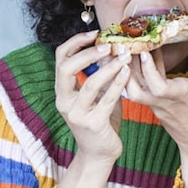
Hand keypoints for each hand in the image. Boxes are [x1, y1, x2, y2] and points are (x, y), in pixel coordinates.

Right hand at [54, 30, 130, 164]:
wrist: (99, 154)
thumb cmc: (100, 120)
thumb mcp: (96, 95)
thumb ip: (99, 75)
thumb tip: (111, 49)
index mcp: (62, 91)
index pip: (60, 59)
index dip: (75, 42)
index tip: (95, 33)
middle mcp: (64, 102)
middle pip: (66, 68)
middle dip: (88, 53)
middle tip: (108, 45)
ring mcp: (76, 114)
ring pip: (89, 84)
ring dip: (108, 67)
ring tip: (124, 56)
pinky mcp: (92, 124)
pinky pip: (106, 99)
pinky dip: (117, 83)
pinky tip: (127, 72)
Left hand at [126, 23, 187, 187]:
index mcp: (181, 96)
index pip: (159, 86)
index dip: (149, 69)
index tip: (145, 52)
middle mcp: (163, 102)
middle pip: (135, 90)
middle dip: (126, 67)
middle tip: (124, 42)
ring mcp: (154, 106)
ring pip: (131, 91)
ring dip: (126, 70)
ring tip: (127, 47)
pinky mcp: (151, 106)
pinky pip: (137, 90)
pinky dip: (134, 74)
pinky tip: (138, 56)